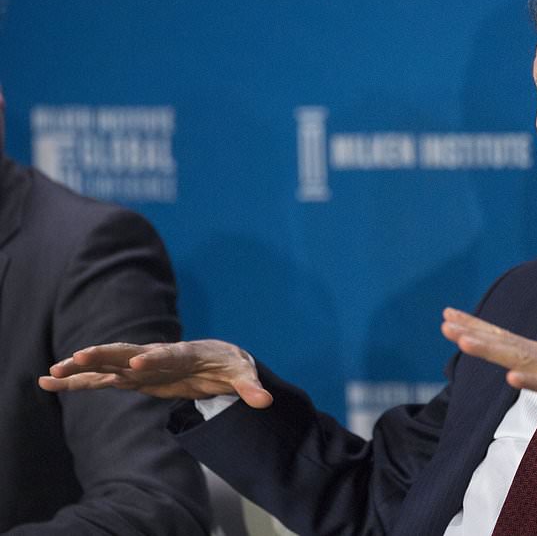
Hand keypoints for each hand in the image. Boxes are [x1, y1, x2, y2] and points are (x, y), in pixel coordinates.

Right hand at [38, 340, 272, 408]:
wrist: (221, 358)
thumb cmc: (231, 364)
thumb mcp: (244, 375)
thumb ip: (251, 387)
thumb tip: (265, 402)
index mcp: (185, 353)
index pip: (168, 356)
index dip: (154, 359)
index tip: (138, 364)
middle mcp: (159, 356)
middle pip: (129, 354)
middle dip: (105, 356)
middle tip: (78, 358)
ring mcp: (144, 366)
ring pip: (109, 365)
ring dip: (83, 369)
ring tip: (52, 374)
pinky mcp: (136, 378)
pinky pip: (104, 379)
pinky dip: (81, 382)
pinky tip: (53, 384)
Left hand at [442, 307, 536, 436]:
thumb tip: (528, 371)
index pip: (508, 341)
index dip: (480, 329)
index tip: (450, 318)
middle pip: (509, 344)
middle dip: (476, 331)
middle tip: (444, 318)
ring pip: (525, 359)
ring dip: (494, 349)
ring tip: (464, 340)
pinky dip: (534, 381)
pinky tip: (512, 378)